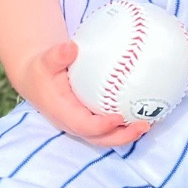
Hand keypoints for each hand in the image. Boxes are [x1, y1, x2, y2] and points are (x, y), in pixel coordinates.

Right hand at [14, 41, 153, 148]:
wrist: (37, 79)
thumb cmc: (42, 70)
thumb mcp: (45, 61)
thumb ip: (57, 55)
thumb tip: (71, 47)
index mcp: (62, 113)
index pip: (83, 126)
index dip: (101, 126)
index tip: (119, 118)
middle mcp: (73, 124)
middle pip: (100, 139)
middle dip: (122, 137)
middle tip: (145, 126)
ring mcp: (83, 125)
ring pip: (107, 137)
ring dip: (128, 134)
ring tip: (150, 124)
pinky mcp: (90, 121)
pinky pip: (109, 128)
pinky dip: (126, 125)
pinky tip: (144, 115)